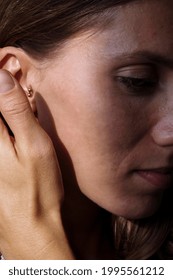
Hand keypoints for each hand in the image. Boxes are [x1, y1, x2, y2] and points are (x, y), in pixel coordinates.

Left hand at [0, 69, 72, 258]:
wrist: (30, 230)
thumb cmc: (38, 189)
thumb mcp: (34, 146)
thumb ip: (15, 111)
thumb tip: (0, 76)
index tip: (4, 63)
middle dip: (1, 94)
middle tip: (9, 79)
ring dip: (2, 111)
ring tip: (11, 100)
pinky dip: (2, 126)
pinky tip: (10, 128)